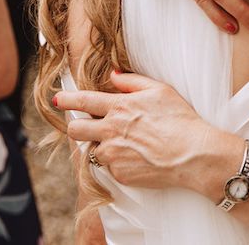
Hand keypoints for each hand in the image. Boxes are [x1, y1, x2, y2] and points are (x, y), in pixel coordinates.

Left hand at [59, 72, 215, 192]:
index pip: (83, 101)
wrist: (192, 154)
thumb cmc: (180, 118)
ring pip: (92, 149)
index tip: (57, 99)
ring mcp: (112, 154)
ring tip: (126, 142)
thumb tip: (113, 75)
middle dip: (76, 126)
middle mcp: (110, 131)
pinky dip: (117, 160)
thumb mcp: (160, 90)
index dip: (67, 99)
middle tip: (88, 125)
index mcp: (119, 107)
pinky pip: (108, 166)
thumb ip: (132, 81)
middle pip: (75, 129)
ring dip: (102, 144)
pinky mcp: (118, 174)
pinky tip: (136, 156)